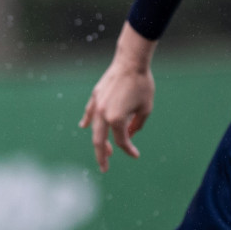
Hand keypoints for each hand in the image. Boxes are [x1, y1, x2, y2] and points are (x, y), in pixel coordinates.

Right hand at [78, 25, 155, 172]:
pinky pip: (89, 113)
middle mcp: (103, 114)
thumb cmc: (142, 84)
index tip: (136, 155)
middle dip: (102, 156)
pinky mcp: (95, 96)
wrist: (131, 61)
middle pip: (100, 141)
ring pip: (94, 129)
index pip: (122, 140)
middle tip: (104, 168)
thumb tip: (129, 134)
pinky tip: (84, 127)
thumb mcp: (146, 108)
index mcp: (116, 119)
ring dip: (98, 141)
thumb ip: (137, 125)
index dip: (129, 149)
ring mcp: (97, 105)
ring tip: (104, 151)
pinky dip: (88, 121)